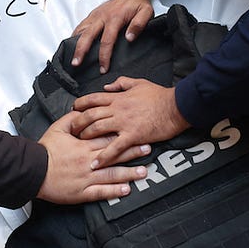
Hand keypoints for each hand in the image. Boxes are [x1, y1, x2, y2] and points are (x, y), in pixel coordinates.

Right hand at [37, 111, 150, 202]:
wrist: (33, 171)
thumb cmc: (45, 150)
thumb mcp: (57, 129)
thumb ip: (72, 119)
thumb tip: (83, 110)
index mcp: (82, 145)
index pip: (107, 139)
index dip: (123, 136)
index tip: (137, 132)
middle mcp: (87, 161)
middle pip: (113, 155)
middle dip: (132, 152)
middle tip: (148, 149)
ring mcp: (86, 178)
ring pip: (111, 175)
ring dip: (128, 173)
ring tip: (143, 172)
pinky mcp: (81, 192)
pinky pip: (100, 193)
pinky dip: (113, 192)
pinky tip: (126, 190)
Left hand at [70, 77, 189, 166]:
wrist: (176, 106)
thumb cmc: (160, 96)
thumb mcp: (139, 83)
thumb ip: (122, 83)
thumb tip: (108, 86)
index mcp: (118, 97)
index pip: (93, 99)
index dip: (80, 104)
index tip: (73, 110)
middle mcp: (117, 110)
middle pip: (90, 115)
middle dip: (77, 123)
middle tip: (71, 131)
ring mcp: (124, 123)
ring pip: (98, 129)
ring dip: (86, 137)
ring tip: (78, 146)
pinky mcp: (133, 136)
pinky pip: (114, 148)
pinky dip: (103, 157)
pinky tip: (96, 164)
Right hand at [71, 0, 152, 72]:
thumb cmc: (137, 3)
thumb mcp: (145, 12)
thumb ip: (139, 24)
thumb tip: (129, 38)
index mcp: (115, 18)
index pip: (107, 40)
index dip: (104, 56)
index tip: (103, 68)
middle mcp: (102, 17)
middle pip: (87, 36)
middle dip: (81, 51)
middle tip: (76, 63)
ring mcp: (95, 15)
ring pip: (81, 30)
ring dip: (74, 43)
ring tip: (72, 56)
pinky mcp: (92, 15)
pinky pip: (81, 26)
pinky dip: (75, 35)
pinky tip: (72, 44)